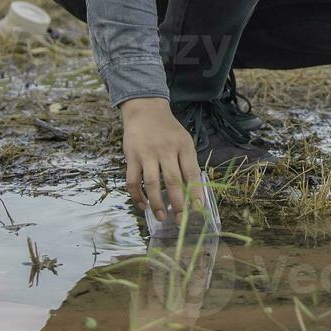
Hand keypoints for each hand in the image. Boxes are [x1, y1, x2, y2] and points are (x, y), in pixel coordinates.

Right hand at [121, 97, 204, 222]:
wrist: (145, 110)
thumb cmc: (168, 130)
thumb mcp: (184, 140)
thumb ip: (188, 162)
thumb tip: (194, 191)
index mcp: (183, 146)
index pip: (192, 172)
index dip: (196, 192)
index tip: (198, 209)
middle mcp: (166, 150)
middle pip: (173, 181)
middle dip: (178, 203)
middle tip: (180, 220)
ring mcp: (147, 153)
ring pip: (152, 184)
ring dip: (157, 203)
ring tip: (162, 217)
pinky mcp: (131, 157)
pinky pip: (132, 181)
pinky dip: (137, 196)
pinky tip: (143, 206)